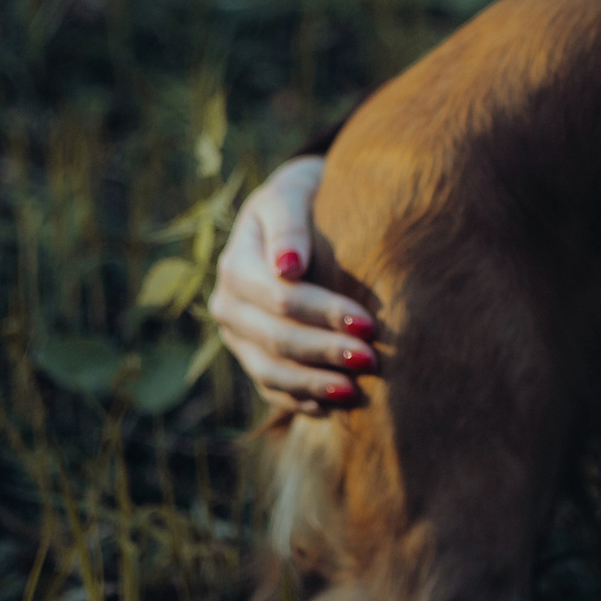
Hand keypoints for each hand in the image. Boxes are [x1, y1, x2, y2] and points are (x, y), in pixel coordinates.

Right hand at [207, 156, 378, 414]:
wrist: (297, 213)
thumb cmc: (303, 200)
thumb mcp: (293, 195)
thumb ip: (289, 225)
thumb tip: (288, 266)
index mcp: (236, 265)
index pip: (280, 298)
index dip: (323, 313)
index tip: (368, 323)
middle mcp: (228, 306)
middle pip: (275, 339)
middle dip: (324, 353)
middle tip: (371, 360)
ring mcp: (238, 337)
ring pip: (270, 373)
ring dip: (313, 386)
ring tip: (355, 392)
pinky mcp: (252, 357)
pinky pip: (272, 390)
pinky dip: (303, 401)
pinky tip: (336, 406)